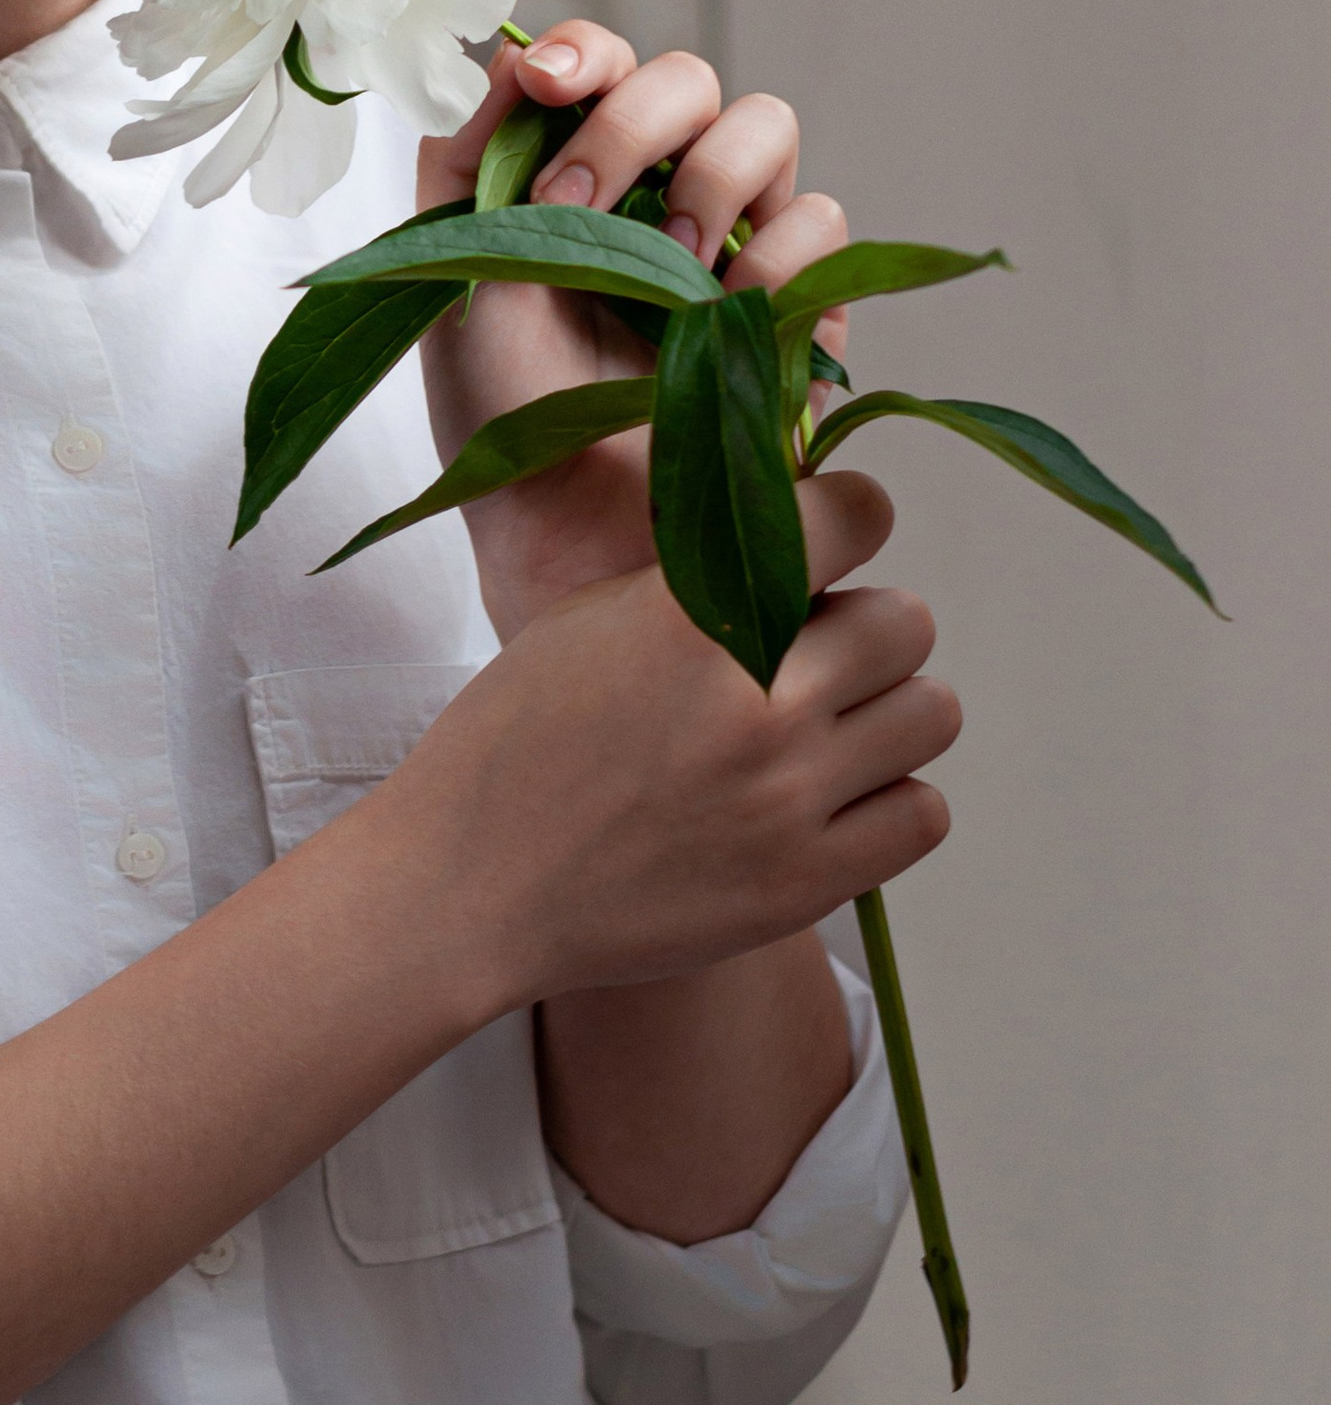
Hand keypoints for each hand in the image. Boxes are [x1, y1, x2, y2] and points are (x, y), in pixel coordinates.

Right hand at [380, 470, 957, 1014]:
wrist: (472, 886)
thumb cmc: (518, 740)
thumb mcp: (589, 617)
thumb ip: (702, 574)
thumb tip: (809, 536)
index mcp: (690, 615)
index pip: (854, 517)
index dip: (848, 518)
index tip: (830, 537)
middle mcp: (755, 700)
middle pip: (907, 623)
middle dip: (865, 629)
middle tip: (813, 657)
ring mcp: (787, 797)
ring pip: (931, 713)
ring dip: (885, 713)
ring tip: (822, 731)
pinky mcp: (805, 882)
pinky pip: (923, 813)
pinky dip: (887, 801)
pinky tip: (826, 798)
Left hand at [415, 20, 849, 637]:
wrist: (565, 536)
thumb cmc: (498, 414)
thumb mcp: (448, 279)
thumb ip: (469, 161)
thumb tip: (509, 55)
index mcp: (575, 169)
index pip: (602, 59)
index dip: (585, 51)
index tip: (548, 85)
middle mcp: (661, 189)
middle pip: (691, 78)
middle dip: (634, 125)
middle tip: (578, 208)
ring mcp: (739, 240)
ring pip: (768, 131)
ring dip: (712, 189)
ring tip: (671, 276)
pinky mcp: (802, 302)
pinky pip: (824, 228)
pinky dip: (780, 266)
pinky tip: (729, 327)